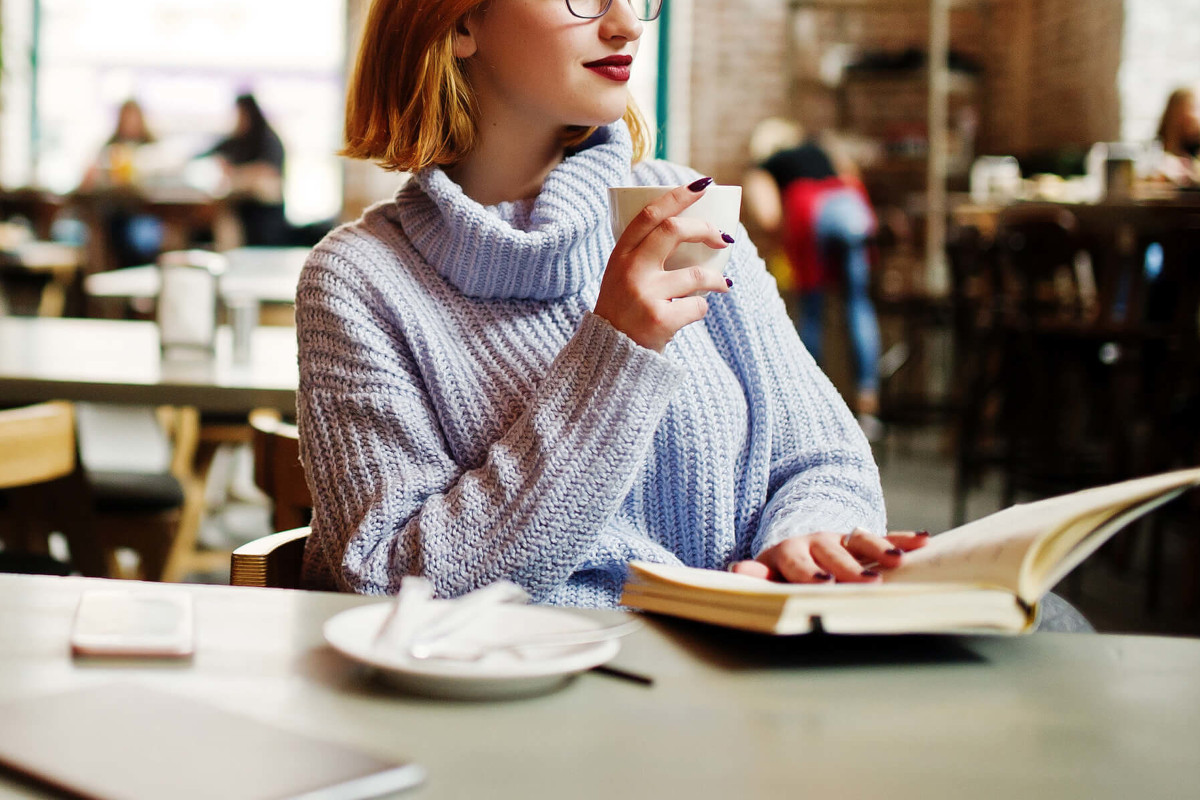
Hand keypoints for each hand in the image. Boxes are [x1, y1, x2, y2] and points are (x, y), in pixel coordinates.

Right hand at [593, 179, 731, 351]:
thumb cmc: (623, 312)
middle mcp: (630, 270)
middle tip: (723, 238)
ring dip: (717, 280)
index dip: (678, 196)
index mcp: (621, 255)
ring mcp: (644, 295)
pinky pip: (697, 306)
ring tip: (723, 285)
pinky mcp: (660, 319)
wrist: (609, 356)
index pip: (650, 214)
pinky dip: (702, 309)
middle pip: (674, 231)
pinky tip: (695, 313)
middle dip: (706, 230)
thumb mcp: (622, 277)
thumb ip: (645, 256)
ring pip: (697, 275)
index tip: (703, 185)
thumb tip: (694, 232)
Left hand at [728, 528, 929, 583]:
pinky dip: (903, 539)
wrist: (798, 545)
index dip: (809, 572)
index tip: (823, 584)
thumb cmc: (782, 571)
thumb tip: (739, 571)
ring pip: (861, 541)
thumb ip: (757, 575)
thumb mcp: (767, 573)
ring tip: (898, 563)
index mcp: (790, 552)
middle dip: (850, 568)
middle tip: (867, 582)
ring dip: (880, 549)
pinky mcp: (862, 541)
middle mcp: (817, 542)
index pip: (797, 560)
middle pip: (833, 553)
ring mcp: (842, 540)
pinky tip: (924, 541)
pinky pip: (885, 537)